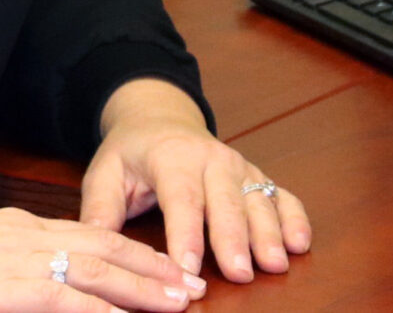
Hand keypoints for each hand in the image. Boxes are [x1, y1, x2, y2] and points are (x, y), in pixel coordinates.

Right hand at [0, 193, 206, 312]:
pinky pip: (65, 302)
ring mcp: (20, 262)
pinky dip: (101, 312)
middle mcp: (27, 237)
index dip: (130, 252)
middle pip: (106, 249)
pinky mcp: (6, 291)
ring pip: (98, 272)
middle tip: (193, 285)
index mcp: (16, 227)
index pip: (87, 235)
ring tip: (181, 300)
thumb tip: (13, 281)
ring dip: (144, 288)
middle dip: (154, 268)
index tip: (163, 265)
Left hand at [80, 79, 312, 285]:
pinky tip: (300, 243)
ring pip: (257, 200)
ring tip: (275, 263)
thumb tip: (92, 245)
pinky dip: (293, 217)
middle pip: (225, 201)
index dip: (185, 232)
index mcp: (172, 157)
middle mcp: (211, 159)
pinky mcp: (255, 177)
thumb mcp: (105, 173)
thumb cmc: (132, 153)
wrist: (160, 119)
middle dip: (234, 238)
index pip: (180, 197)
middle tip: (240, 273)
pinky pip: (280, 195)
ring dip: (269, 232)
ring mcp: (239, 167)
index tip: (188, 266)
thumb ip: (99, 209)